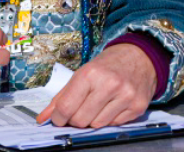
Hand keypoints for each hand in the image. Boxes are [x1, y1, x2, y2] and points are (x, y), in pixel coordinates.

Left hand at [37, 43, 156, 127]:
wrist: (140, 57)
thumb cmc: (109, 65)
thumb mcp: (82, 73)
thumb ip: (61, 97)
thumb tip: (43, 118)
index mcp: (91, 73)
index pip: (66, 107)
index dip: (58, 118)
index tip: (59, 118)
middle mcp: (110, 84)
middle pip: (80, 120)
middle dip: (75, 119)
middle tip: (80, 110)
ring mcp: (126, 96)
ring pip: (97, 125)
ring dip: (93, 119)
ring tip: (98, 105)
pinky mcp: (138, 106)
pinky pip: (114, 125)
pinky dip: (109, 119)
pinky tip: (113, 105)